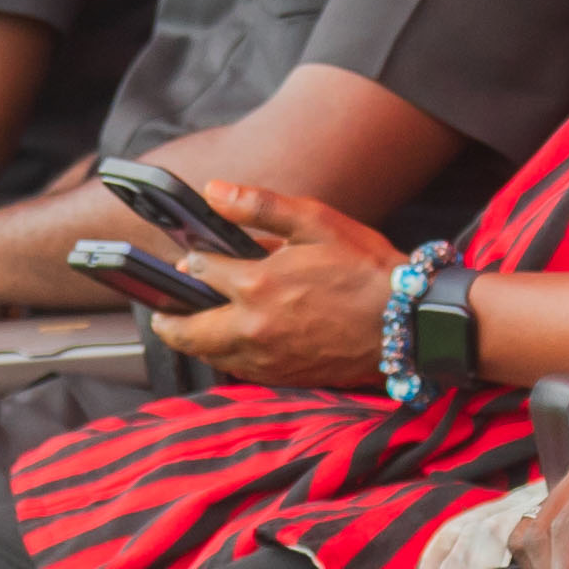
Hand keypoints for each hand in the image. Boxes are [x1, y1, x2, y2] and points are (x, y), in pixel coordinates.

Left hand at [101, 176, 409, 390]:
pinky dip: (227, 358)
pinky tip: (232, 346)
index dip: (192, 263)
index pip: (200, 272)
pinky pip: (240, 371)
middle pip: (188, 331)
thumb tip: (212, 191)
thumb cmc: (366, 267)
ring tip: (190, 329)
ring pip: (211, 356)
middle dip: (168, 320)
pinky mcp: (285, 377)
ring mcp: (268, 359)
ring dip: (195, 342)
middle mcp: (253, 328)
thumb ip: (259, 206)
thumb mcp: (315, 222)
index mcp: (256, 285)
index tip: (192, 259)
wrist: (408, 322)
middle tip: (160, 314)